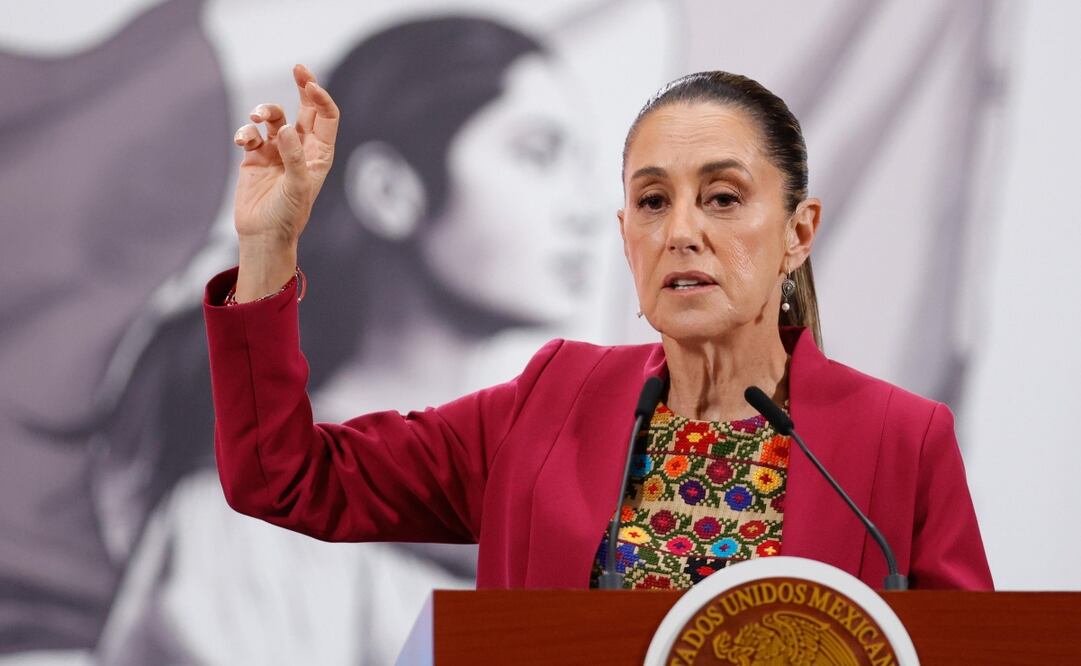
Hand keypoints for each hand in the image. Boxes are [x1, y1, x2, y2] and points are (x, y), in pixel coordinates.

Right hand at [231, 64, 338, 300]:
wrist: (263, 236)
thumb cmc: (288, 216)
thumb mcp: (297, 187)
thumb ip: (293, 156)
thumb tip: (285, 129)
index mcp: (319, 154)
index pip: (326, 117)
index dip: (320, 97)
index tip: (308, 83)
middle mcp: (299, 149)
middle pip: (304, 109)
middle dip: (302, 86)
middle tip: (297, 67)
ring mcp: (276, 152)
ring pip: (273, 118)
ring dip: (265, 111)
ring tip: (258, 118)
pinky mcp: (254, 158)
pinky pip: (250, 134)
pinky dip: (245, 132)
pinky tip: (244, 142)